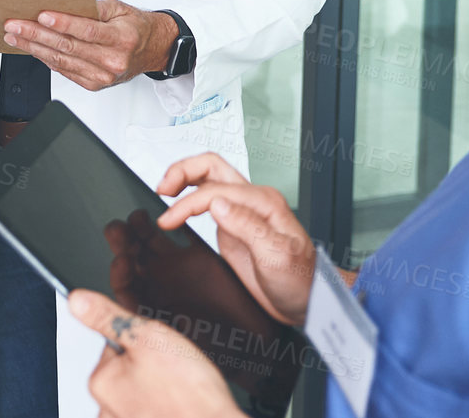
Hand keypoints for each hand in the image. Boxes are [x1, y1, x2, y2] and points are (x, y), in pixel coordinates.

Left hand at [2, 0, 177, 90]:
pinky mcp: (93, 84)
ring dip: (33, 48)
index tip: (41, 16)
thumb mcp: (119, 8)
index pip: (86, 31)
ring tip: (14, 37)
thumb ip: (94, 7)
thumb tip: (64, 4)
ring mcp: (102, 76)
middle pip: (68, 47)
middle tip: (14, 26)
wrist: (152, 50)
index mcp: (121, 39)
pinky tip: (31, 49)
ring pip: (61, 61)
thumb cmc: (134, 27)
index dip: (62, 24)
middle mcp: (112, 61)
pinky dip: (45, 59)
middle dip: (36, 35)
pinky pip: (64, 71)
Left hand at [68, 290, 244, 417]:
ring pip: (140, 388)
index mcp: (101, 382)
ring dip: (158, 384)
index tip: (158, 346)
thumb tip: (78, 301)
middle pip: (126, 368)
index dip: (140, 338)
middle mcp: (106, 408)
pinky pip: (151, 408)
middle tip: (174, 368)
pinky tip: (180, 402)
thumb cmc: (190, 393)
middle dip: (149, 363)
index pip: (112, 343)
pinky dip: (164, 403)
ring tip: (181, 386)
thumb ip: (108, 318)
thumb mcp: (147, 337)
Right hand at [156, 153, 315, 326]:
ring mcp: (242, 212)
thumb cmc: (300, 281)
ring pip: (208, 178)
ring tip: (163, 191)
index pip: (215, 190)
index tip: (168, 220)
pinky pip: (207, 201)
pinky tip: (177, 209)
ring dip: (183, 179)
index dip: (188, 202)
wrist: (307, 302)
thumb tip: (217, 203)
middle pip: (211, 167)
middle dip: (182, 171)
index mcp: (264, 202)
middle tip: (161, 189)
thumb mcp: (277, 256)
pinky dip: (187, 198)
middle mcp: (252, 200)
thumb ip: (248, 227)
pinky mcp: (233, 227)